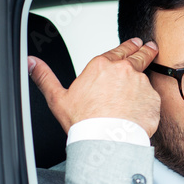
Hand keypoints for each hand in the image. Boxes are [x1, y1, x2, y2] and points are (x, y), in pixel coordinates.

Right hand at [29, 38, 161, 136]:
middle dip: (145, 50)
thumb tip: (31, 62)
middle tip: (150, 47)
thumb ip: (45, 77)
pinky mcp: (153, 99)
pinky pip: (151, 99)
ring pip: (145, 80)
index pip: (119, 50)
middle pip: (140, 55)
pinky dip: (147, 104)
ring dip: (142, 84)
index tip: (135, 43)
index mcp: (102, 65)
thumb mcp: (58, 98)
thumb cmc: (84, 122)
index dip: (128, 45)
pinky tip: (138, 113)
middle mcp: (125, 70)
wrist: (107, 140)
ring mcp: (141, 84)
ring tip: (137, 95)